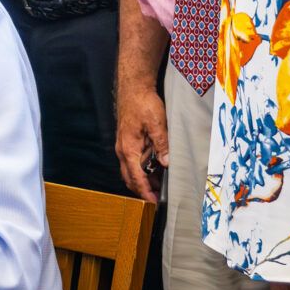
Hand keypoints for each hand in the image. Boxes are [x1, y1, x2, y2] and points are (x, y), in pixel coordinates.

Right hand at [113, 79, 168, 202]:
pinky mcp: (128, 140)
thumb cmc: (143, 103)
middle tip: (156, 197)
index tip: (152, 202)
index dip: (144, 192)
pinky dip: (142, 168)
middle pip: (130, 177)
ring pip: (131, 169)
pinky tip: (155, 167)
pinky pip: (133, 160)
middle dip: (142, 189)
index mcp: (128, 149)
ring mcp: (124, 145)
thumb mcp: (156, 124)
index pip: (135, 177)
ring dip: (143, 178)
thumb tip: (166, 163)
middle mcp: (123, 150)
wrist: (134, 87)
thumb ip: (161, 144)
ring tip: (158, 184)